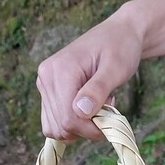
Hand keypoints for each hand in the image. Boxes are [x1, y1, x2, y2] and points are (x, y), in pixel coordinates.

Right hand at [35, 10, 144, 141]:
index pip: (68, 119)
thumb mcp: (116, 67)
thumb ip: (98, 89)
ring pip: (56, 129)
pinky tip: (88, 109)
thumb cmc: (120, 47)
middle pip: (61, 127)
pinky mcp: (48, 93)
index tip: (111, 120)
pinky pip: (54, 124)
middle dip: (87, 127)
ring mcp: (44, 86)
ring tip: (98, 105)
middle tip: (106, 107)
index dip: (91, 129)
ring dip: (80, 127)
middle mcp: (46, 78)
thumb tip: (81, 111)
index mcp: (59, 70)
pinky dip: (73, 125)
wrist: (118, 35)